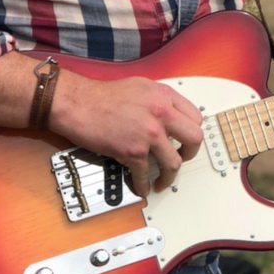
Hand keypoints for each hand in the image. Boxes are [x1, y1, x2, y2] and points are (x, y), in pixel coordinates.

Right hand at [51, 74, 202, 196]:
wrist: (77, 103)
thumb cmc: (102, 95)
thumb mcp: (141, 86)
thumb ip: (159, 100)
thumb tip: (170, 115)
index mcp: (164, 96)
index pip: (195, 117)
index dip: (192, 131)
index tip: (186, 139)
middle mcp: (161, 113)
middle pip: (194, 139)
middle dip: (190, 153)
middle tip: (182, 157)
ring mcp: (148, 134)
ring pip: (174, 163)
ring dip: (169, 176)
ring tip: (163, 180)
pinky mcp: (132, 151)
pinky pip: (145, 175)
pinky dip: (143, 185)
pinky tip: (142, 187)